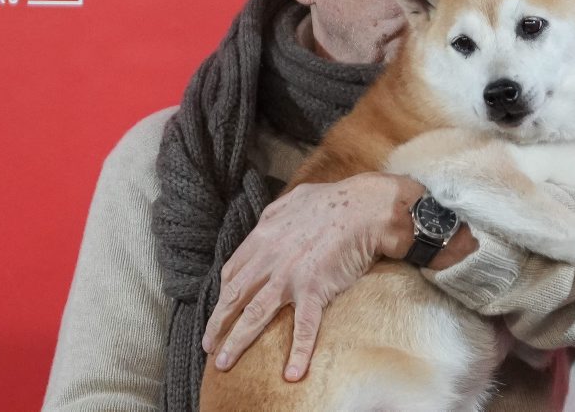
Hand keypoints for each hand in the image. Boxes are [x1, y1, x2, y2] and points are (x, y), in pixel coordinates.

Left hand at [201, 172, 423, 380]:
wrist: (365, 208)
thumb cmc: (334, 200)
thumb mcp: (293, 200)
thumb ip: (275, 215)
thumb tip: (266, 223)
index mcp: (263, 237)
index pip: (233, 271)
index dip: (224, 294)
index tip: (222, 309)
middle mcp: (269, 259)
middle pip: (234, 297)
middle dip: (217, 324)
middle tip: (208, 345)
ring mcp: (289, 276)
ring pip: (254, 316)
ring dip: (236, 342)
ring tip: (223, 363)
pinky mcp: (314, 290)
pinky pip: (304, 327)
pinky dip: (298, 352)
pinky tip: (292, 374)